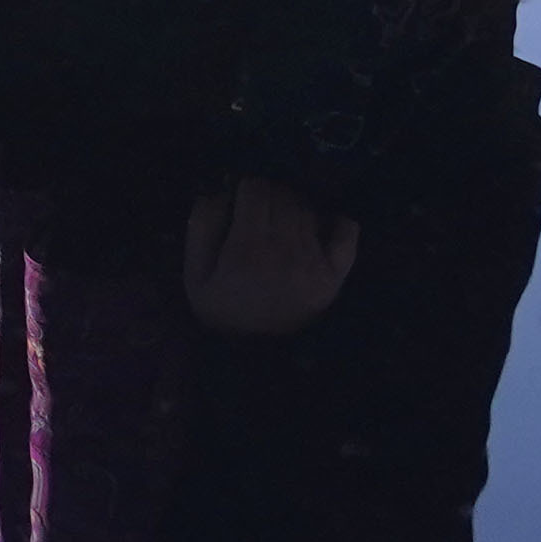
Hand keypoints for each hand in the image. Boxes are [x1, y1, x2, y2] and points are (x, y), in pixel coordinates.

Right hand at [182, 177, 362, 334]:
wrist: (255, 354)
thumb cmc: (222, 310)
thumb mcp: (194, 274)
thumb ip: (201, 228)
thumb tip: (219, 192)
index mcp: (248, 247)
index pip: (256, 189)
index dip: (246, 187)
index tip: (241, 198)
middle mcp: (286, 249)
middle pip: (283, 194)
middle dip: (268, 194)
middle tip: (260, 210)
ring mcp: (315, 261)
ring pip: (308, 209)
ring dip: (295, 206)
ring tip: (282, 222)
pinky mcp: (335, 275)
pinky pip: (346, 232)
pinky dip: (337, 221)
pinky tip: (321, 225)